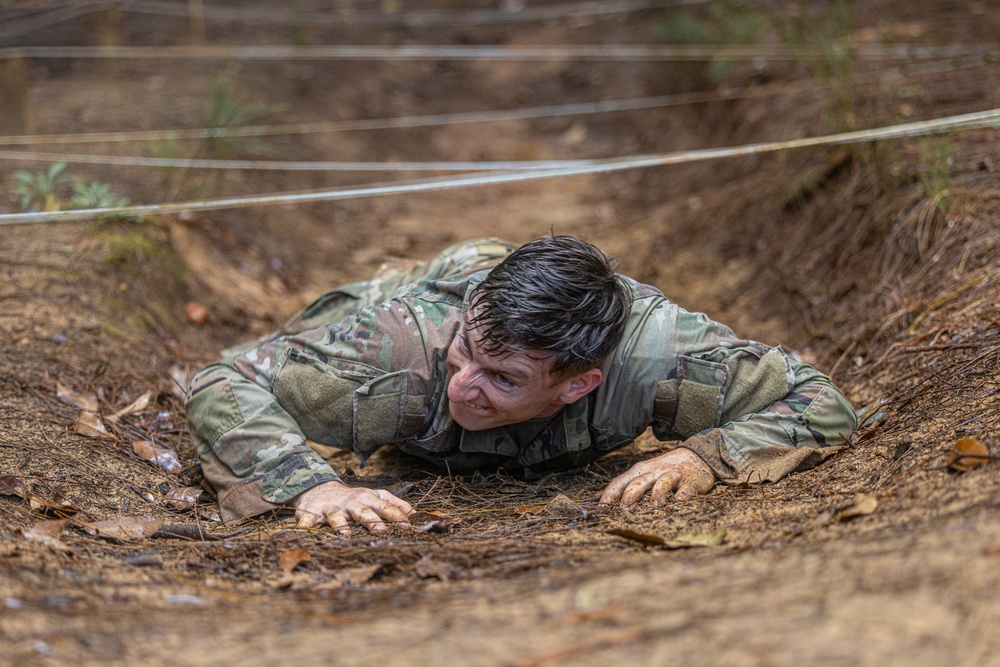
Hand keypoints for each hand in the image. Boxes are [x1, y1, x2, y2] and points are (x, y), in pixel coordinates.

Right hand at [289, 480, 413, 534]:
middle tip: (383, 531)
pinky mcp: (312, 513)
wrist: (319, 489)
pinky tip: (305, 533)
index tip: (409, 526)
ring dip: (340, 524)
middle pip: (364, 511)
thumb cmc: (351, 498)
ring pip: (336, 516)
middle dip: (373, 520)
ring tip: (345, 534)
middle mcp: (351, 502)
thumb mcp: (374, 496)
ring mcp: (332, 507)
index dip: (397, 515)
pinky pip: (307, 521)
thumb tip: (417, 513)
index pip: (386, 506)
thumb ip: (394, 504)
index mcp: (368, 498)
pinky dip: (305, 527)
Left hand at [599, 448, 714, 508]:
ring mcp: (672, 476)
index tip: (601, 507)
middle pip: (639, 482)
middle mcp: (654, 472)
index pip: (621, 481)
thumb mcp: (642, 473)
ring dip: (658, 492)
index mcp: (640, 471)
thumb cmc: (663, 469)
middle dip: (630, 494)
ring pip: (663, 483)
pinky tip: (681, 502)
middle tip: (623, 508)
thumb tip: (597, 497)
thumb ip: (623, 485)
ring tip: (655, 505)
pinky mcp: (690, 482)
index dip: (610, 493)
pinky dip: (683, 497)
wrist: (695, 456)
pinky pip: (686, 490)